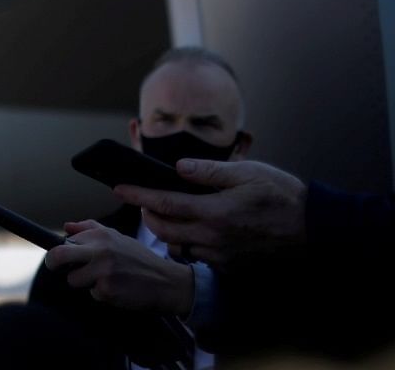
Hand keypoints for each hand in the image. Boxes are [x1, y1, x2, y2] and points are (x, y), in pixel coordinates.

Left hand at [45, 220, 194, 314]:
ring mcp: (102, 271)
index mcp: (100, 235)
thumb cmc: (140, 259)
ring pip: (73, 280)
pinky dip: (101, 294)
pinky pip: (92, 294)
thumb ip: (90, 229)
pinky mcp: (107, 290)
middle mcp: (100, 250)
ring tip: (104, 279)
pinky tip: (117, 289)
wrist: (167, 282)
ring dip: (84, 283)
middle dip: (53, 263)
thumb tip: (66, 227)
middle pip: (57, 256)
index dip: (60, 251)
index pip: (65, 241)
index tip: (60, 256)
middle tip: (57, 268)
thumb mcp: (117, 237)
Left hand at [114, 159, 307, 266]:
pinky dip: (188, 244)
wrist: (315, 229)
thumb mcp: (247, 172)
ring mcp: (221, 255)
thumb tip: (178, 168)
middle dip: (146, 215)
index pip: (163, 204)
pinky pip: (198, 257)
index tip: (119, 188)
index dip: (138, 196)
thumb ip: (209, 171)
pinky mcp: (231, 265)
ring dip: (166, 232)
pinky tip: (194, 230)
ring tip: (167, 214)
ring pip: (178, 247)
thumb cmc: (283, 196)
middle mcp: (213, 238)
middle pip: (163, 230)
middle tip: (143, 200)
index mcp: (214, 212)